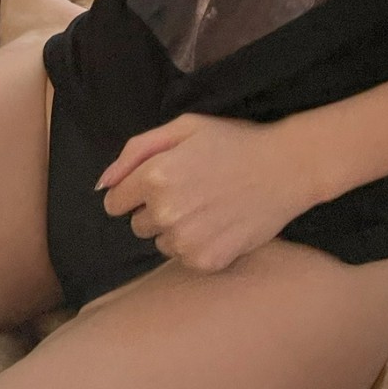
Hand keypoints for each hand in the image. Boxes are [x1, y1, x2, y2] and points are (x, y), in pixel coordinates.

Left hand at [96, 112, 317, 271]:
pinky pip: (184, 258)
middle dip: (155, 209)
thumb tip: (102, 184)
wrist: (285, 167)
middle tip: (190, 189)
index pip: (115, 202)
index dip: (134, 191)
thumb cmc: (232, 141)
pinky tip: (219, 222)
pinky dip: (197, 244)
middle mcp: (165, 213)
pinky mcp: (206, 262)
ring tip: (207, 205)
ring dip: (175, 229)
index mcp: (156, 175)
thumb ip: (136, 151)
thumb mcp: (184, 127)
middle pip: (137, 225)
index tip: (158, 182)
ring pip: (160, 243)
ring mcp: (186, 241)